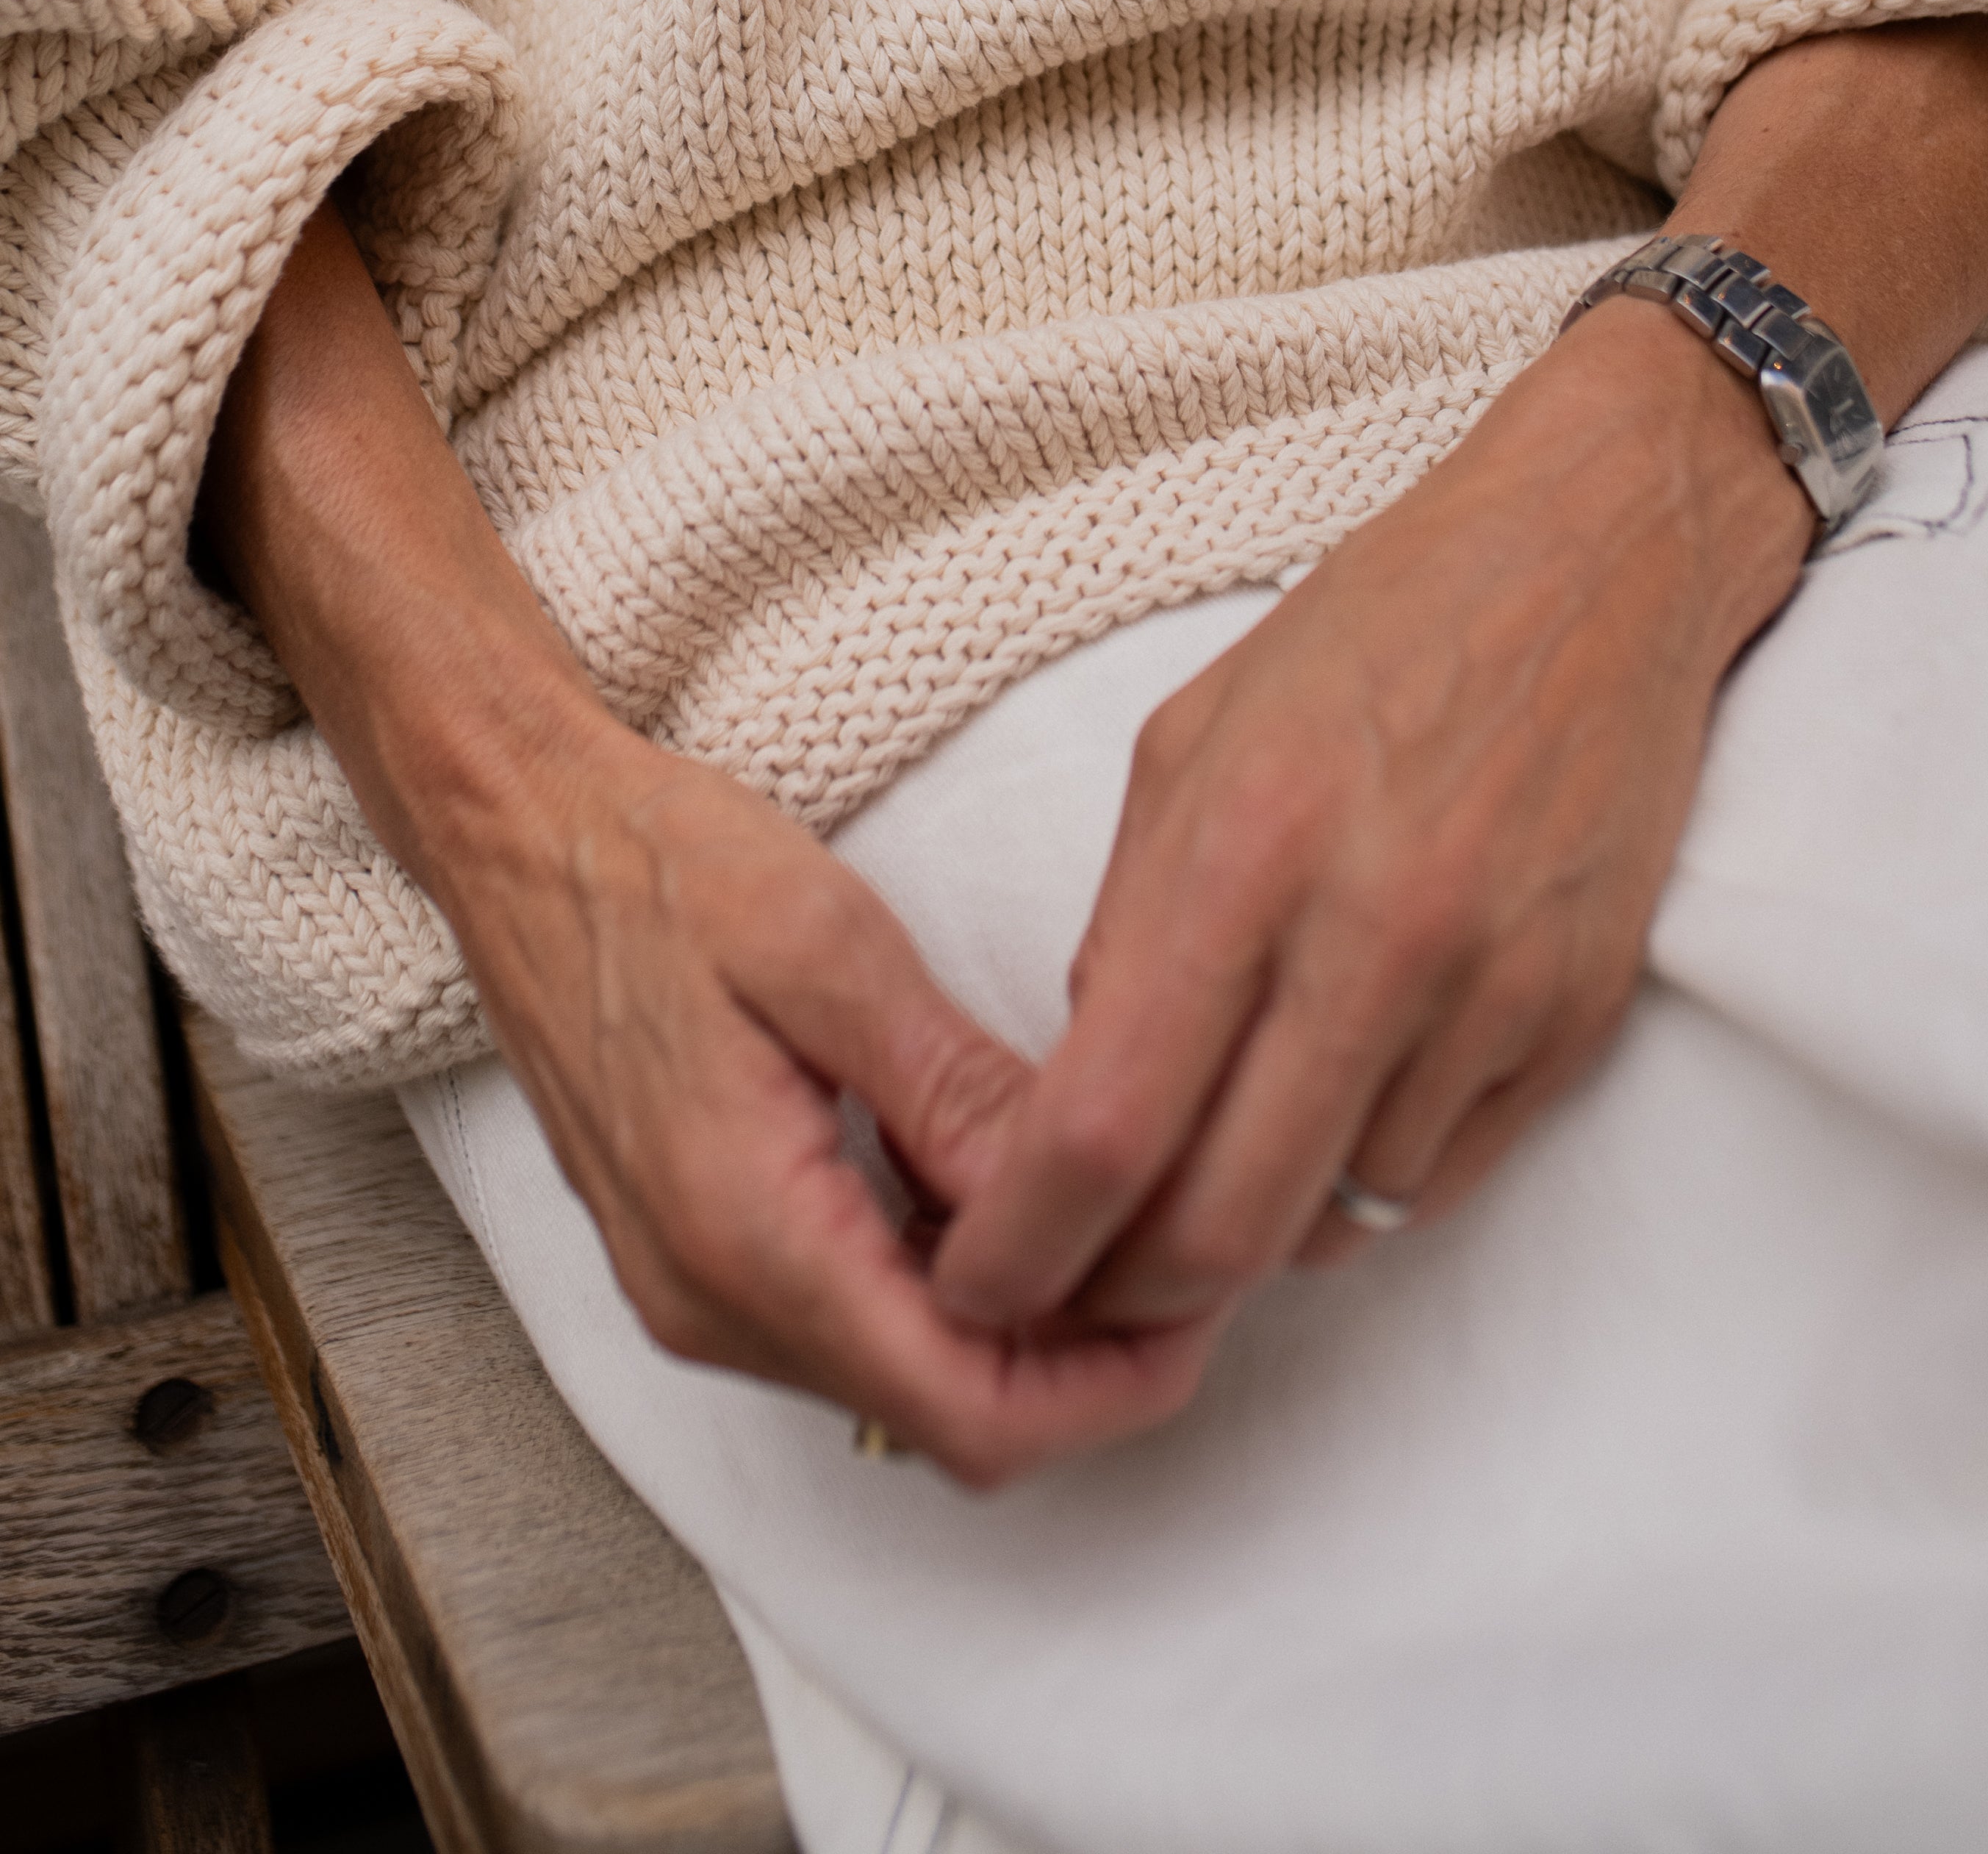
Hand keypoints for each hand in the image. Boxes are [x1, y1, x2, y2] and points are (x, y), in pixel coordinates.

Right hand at [202, 206, 1219, 1486]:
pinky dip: (945, 1285)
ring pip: (901, 1380)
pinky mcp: (694, 1256)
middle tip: (1184, 1242)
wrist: (520, 839)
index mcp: (751, 1236)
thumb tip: (1072, 1202)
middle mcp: (712, 1302)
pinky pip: (850, 1324)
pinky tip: (1003, 1179)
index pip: (967, 1410)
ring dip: (1018, 1325)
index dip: (1107, 1386)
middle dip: (1082, 1362)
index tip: (1201, 1300)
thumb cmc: (662, 868)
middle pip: (944, 1416)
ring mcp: (694, 1290)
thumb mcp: (832, 951)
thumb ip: (952, 1093)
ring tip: (1116, 1198)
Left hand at [929, 298, 1813, 1339]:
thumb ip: (1130, 916)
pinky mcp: (1577, 1017)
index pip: (1106, 1123)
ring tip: (1218, 1169)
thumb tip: (1086, 1083)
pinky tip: (1332, 1121)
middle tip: (1081, 1290)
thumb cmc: (1380, 628)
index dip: (1022, 1243)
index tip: (972, 1286)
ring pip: (1338, 1221)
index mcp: (1247, 848)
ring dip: (1256, 1234)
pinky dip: (1366, 1184)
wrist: (1599, 561)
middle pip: (1223, 1225)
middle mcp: (1374, 935)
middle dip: (1125, 1294)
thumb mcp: (1194, 735)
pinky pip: (1443, 1178)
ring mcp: (1490, 989)